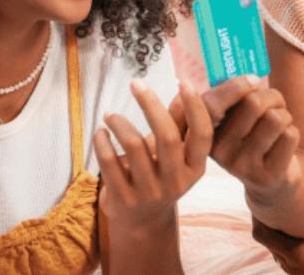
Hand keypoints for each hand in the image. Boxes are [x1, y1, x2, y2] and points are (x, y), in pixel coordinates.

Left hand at [95, 79, 212, 223]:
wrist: (141, 222)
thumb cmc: (160, 176)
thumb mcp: (176, 155)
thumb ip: (180, 123)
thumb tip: (187, 87)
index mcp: (195, 168)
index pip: (202, 135)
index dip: (196, 107)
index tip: (184, 81)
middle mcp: (176, 181)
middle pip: (167, 136)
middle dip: (150, 104)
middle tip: (135, 83)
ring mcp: (149, 192)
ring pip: (134, 146)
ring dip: (119, 123)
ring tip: (110, 116)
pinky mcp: (123, 198)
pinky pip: (110, 162)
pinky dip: (102, 141)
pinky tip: (101, 133)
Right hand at [204, 76, 301, 200]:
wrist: (268, 186)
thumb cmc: (252, 140)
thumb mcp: (234, 123)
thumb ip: (234, 99)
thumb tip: (250, 76)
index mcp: (207, 134)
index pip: (212, 104)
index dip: (235, 85)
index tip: (252, 80)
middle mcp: (221, 152)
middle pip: (253, 103)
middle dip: (272, 96)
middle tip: (275, 102)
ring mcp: (244, 166)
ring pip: (275, 118)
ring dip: (285, 114)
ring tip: (281, 121)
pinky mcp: (268, 175)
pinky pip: (289, 135)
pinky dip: (293, 131)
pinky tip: (285, 140)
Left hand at [252, 151, 303, 274]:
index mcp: (298, 254)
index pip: (261, 234)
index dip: (258, 214)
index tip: (262, 197)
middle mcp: (294, 269)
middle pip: (267, 244)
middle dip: (269, 223)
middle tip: (273, 202)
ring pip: (278, 255)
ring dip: (279, 237)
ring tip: (285, 215)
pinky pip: (290, 263)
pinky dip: (290, 248)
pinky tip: (301, 233)